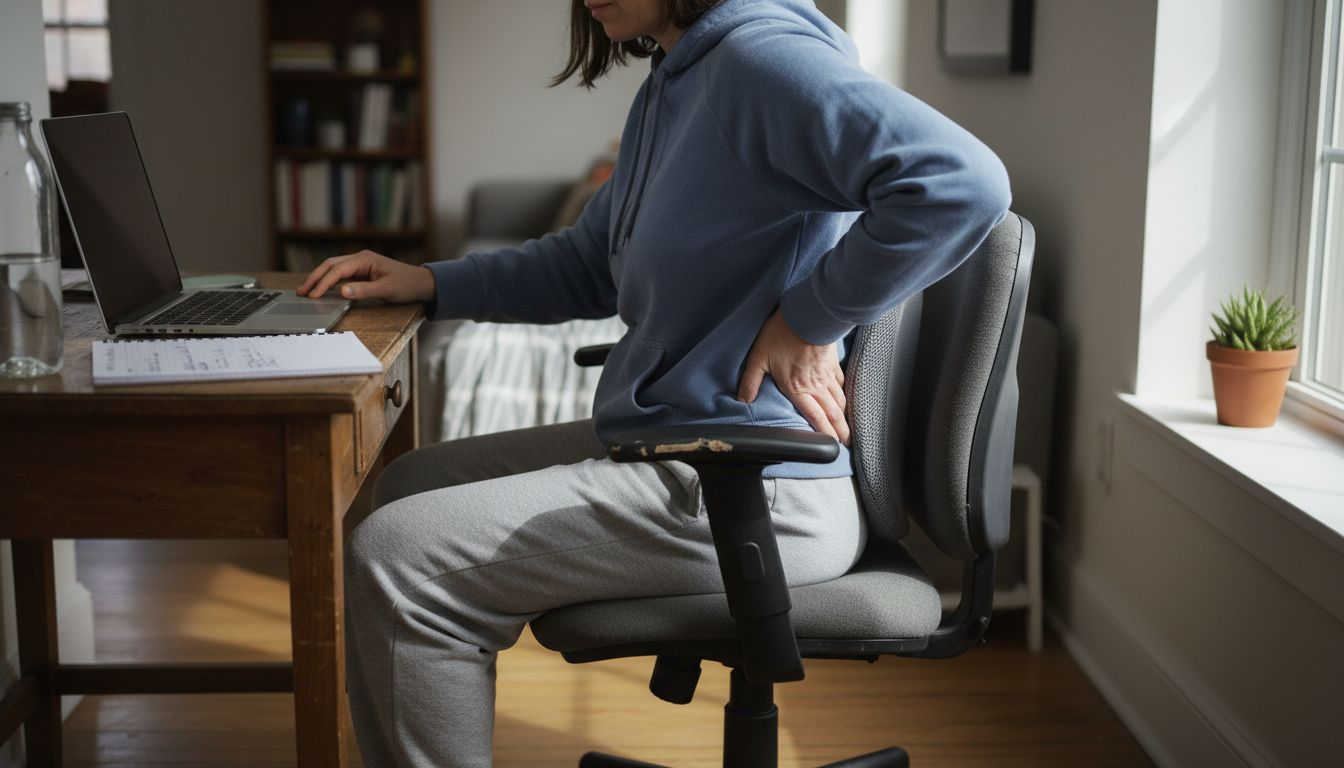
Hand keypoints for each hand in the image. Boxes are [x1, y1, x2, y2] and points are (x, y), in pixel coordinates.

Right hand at [297, 250, 435, 303]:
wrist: (421, 283)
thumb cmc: (407, 285)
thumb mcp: (386, 290)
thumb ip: (364, 291)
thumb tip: (342, 291)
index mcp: (364, 259)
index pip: (337, 270)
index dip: (323, 283)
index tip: (313, 295)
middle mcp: (360, 259)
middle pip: (330, 265)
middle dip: (315, 278)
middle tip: (301, 291)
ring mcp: (360, 265)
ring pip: (333, 269)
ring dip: (320, 279)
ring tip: (307, 291)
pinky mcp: (362, 272)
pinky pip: (341, 275)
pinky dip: (329, 281)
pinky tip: (322, 289)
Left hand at [737, 309, 849, 445]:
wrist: (807, 315)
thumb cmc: (781, 335)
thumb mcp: (759, 358)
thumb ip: (750, 381)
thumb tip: (742, 400)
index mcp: (797, 389)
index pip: (814, 417)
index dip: (824, 434)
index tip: (832, 445)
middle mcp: (815, 386)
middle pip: (832, 413)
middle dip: (840, 431)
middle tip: (847, 443)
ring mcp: (826, 374)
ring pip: (839, 400)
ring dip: (844, 416)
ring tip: (847, 427)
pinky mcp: (831, 362)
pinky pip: (840, 383)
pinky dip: (844, 394)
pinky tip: (845, 398)